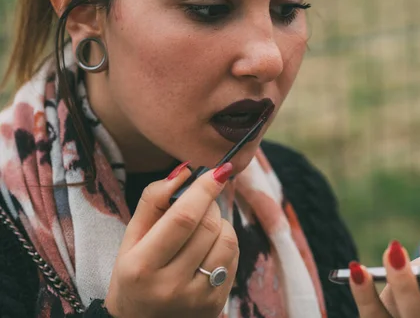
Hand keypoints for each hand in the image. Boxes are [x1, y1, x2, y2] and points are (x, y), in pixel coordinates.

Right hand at [104, 162, 238, 317]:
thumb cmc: (134, 275)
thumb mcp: (131, 239)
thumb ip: (153, 202)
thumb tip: (185, 172)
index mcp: (141, 266)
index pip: (183, 218)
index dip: (204, 189)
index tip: (219, 170)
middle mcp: (170, 286)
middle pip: (208, 226)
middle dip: (210, 203)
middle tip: (201, 200)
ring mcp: (196, 298)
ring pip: (227, 240)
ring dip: (220, 222)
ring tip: (203, 226)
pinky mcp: (216, 305)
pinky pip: (234, 259)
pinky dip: (225, 242)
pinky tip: (209, 247)